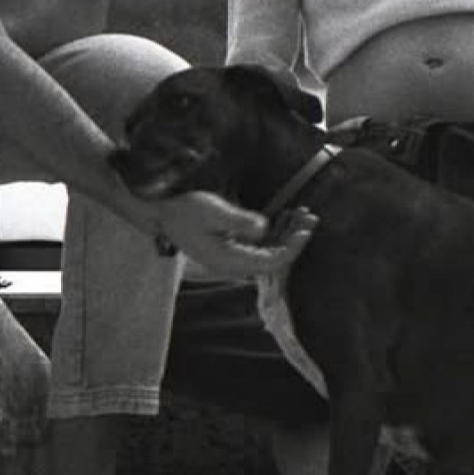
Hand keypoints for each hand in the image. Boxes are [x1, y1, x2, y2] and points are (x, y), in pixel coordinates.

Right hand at [149, 192, 319, 281]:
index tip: (306, 230)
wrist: (162, 212)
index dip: (292, 248)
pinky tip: (286, 215)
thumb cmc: (184, 210)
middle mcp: (233, 264)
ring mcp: (233, 257)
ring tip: (304, 213)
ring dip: (287, 233)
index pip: (271, 262)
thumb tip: (263, 227)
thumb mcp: (212, 210)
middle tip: (311, 217)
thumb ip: (239, 220)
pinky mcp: (232, 248)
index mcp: (228, 261)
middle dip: (295, 239)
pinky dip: (276, 231)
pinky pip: (260, 245)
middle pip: (274, 259)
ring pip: (269, 251)